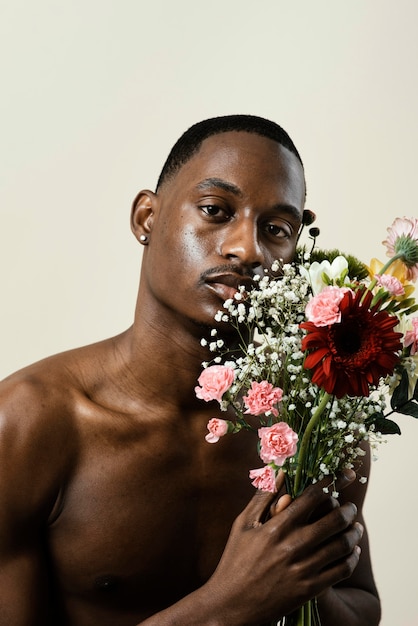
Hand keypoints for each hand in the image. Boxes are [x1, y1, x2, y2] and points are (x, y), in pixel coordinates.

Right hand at [206, 470, 362, 624]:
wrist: (231, 605)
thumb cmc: (235, 560)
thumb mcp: (243, 524)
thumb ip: (263, 498)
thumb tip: (279, 473)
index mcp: (277, 526)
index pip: (312, 497)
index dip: (332, 482)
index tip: (345, 475)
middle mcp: (293, 546)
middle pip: (334, 520)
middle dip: (347, 510)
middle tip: (350, 507)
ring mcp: (303, 569)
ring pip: (342, 546)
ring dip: (354, 533)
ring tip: (356, 527)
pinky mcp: (310, 590)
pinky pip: (341, 570)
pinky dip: (352, 558)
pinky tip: (352, 552)